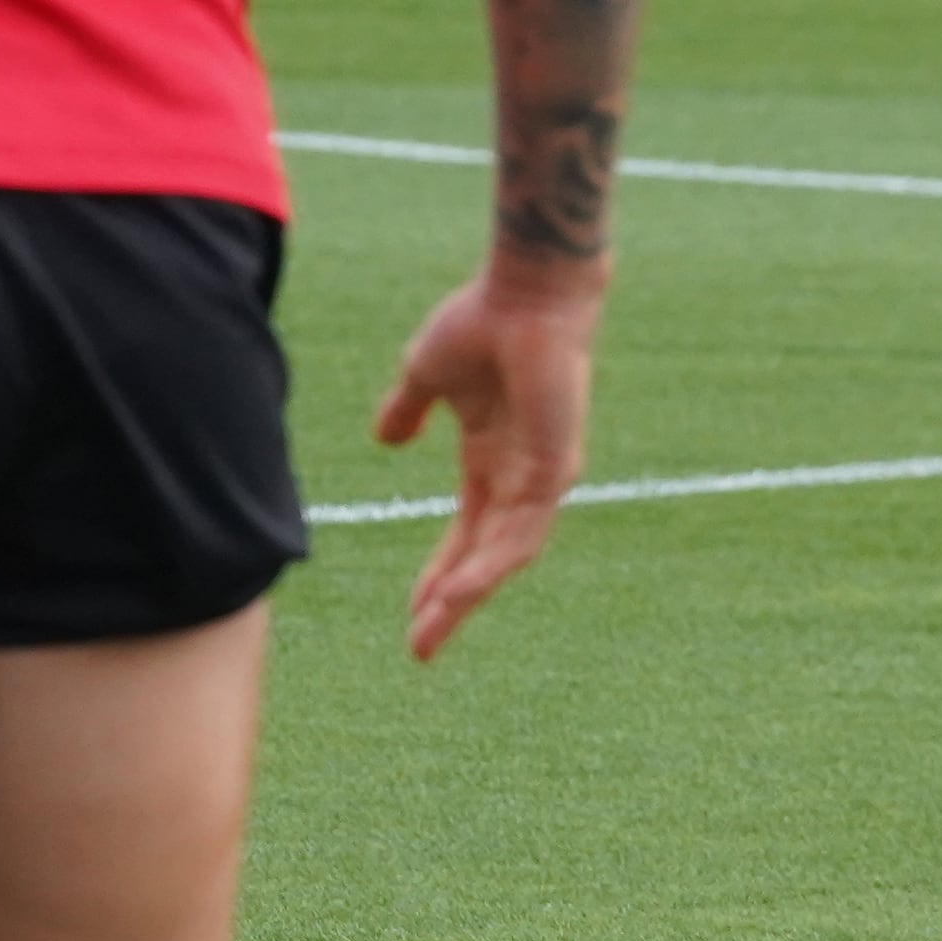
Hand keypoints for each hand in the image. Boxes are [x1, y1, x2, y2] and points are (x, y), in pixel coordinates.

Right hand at [370, 258, 602, 660]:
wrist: (523, 292)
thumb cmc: (481, 322)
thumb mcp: (426, 374)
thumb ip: (408, 410)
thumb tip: (385, 440)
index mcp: (494, 458)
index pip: (468, 532)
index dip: (440, 573)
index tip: (413, 614)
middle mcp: (522, 476)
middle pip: (485, 558)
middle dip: (452, 603)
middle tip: (422, 648)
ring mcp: (543, 474)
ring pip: (505, 556)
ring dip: (467, 596)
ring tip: (430, 632)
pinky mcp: (556, 467)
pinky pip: (522, 532)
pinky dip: (490, 565)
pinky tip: (459, 593)